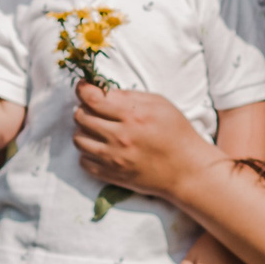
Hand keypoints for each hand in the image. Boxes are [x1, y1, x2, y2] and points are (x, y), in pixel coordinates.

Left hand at [73, 82, 217, 199]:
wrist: (186, 170)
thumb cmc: (177, 133)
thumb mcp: (159, 104)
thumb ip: (129, 96)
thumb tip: (103, 91)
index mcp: (133, 115)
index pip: (92, 99)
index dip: (82, 89)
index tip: (83, 87)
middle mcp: (120, 137)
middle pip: (81, 117)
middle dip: (83, 108)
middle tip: (93, 108)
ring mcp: (114, 158)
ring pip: (78, 139)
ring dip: (83, 130)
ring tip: (96, 128)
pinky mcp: (112, 175)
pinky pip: (83, 161)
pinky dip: (87, 152)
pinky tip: (100, 147)